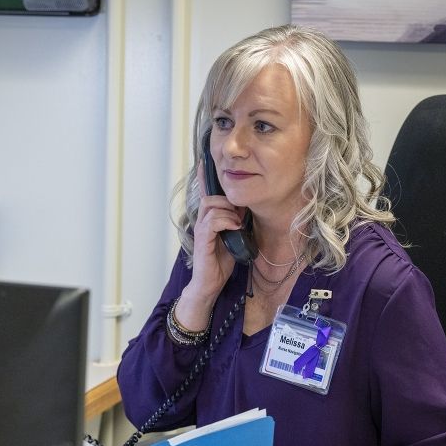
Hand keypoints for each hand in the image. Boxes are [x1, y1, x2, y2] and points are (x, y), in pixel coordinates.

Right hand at [174, 164, 244, 328]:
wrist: (210, 284)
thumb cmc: (220, 262)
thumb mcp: (234, 236)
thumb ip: (237, 220)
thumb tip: (244, 207)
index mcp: (210, 219)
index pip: (207, 193)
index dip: (206, 176)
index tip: (206, 160)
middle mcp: (202, 221)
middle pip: (210, 196)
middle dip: (227, 198)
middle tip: (240, 211)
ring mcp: (201, 230)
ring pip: (210, 205)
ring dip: (228, 210)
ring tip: (237, 222)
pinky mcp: (202, 240)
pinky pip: (212, 221)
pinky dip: (226, 221)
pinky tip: (234, 228)